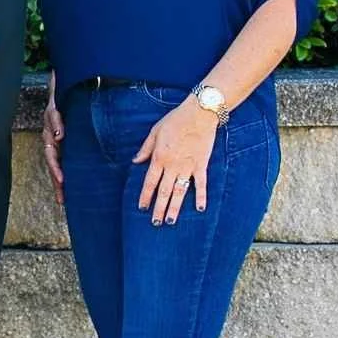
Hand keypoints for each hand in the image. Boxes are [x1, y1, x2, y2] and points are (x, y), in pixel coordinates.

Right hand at [41, 96, 64, 202]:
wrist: (65, 94)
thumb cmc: (59, 102)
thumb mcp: (55, 108)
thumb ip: (56, 120)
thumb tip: (59, 136)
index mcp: (49, 137)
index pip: (51, 157)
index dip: (56, 169)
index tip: (61, 181)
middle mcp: (53, 145)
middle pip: (53, 168)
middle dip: (57, 184)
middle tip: (62, 200)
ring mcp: (59, 147)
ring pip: (59, 168)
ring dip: (60, 184)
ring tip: (64, 199)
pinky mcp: (67, 147)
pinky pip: (66, 163)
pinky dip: (67, 174)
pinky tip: (71, 185)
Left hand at [134, 100, 218, 224]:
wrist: (199, 114)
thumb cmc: (175, 120)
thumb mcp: (154, 132)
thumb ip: (145, 149)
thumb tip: (135, 161)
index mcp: (159, 158)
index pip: (150, 182)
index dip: (145, 196)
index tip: (142, 208)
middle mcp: (172, 166)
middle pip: (164, 191)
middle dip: (159, 209)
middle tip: (155, 223)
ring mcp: (188, 167)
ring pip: (179, 191)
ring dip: (175, 207)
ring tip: (171, 221)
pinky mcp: (202, 165)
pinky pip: (201, 184)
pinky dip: (201, 197)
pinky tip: (199, 209)